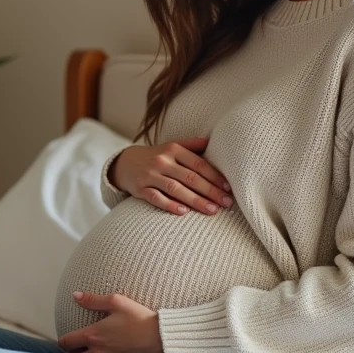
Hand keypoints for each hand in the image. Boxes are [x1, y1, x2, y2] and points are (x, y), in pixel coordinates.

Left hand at [57, 292, 164, 352]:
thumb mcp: (117, 302)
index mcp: (93, 335)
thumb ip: (93, 300)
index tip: (66, 338)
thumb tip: (75, 295)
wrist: (161, 338)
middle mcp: (97, 352)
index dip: (62, 340)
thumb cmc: (140, 318)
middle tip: (74, 349)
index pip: (66, 342)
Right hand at [110, 136, 233, 216]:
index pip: (198, 164)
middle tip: (227, 203)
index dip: (214, 176)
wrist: (125, 163)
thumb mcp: (172, 146)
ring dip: (195, 201)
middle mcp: (162, 161)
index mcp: (173, 149)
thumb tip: (213, 140)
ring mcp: (150, 175)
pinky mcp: (139, 188)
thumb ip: (192, 144)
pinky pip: (156, 198)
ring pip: (175, 189)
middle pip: (190, 177)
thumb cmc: (156, 156)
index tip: (228, 188)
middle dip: (210, 191)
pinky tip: (184, 212)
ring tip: (212, 210)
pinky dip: (170, 205)